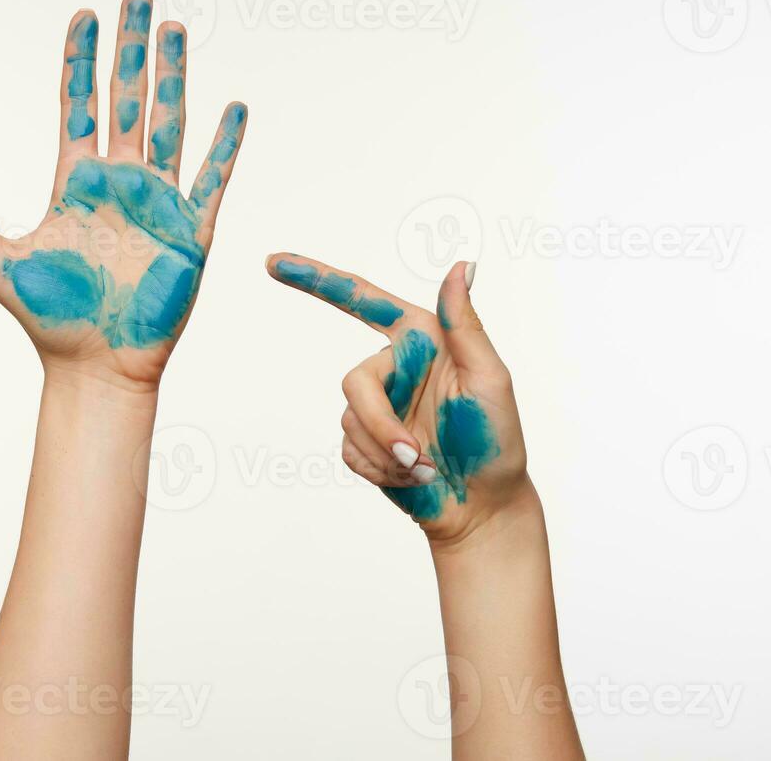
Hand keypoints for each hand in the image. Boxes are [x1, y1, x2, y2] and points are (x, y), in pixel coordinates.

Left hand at [0, 0, 246, 389]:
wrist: (95, 367)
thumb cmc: (47, 320)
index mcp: (75, 183)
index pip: (80, 106)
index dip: (82, 61)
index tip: (84, 15)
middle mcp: (119, 183)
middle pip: (128, 99)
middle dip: (133, 49)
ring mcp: (158, 203)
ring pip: (169, 124)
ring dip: (175, 77)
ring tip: (178, 29)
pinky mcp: (191, 231)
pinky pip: (211, 178)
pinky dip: (225, 144)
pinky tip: (234, 107)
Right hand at [266, 255, 530, 545]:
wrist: (482, 507)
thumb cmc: (497, 440)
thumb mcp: (490, 378)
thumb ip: (466, 324)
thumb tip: (462, 265)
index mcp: (422, 337)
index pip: (361, 299)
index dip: (316, 278)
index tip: (274, 262)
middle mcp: (395, 364)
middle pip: (354, 381)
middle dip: (379, 424)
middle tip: (411, 456)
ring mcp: (378, 404)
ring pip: (349, 419)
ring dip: (383, 452)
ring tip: (423, 468)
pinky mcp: (365, 442)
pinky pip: (347, 449)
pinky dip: (377, 469)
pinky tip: (408, 476)